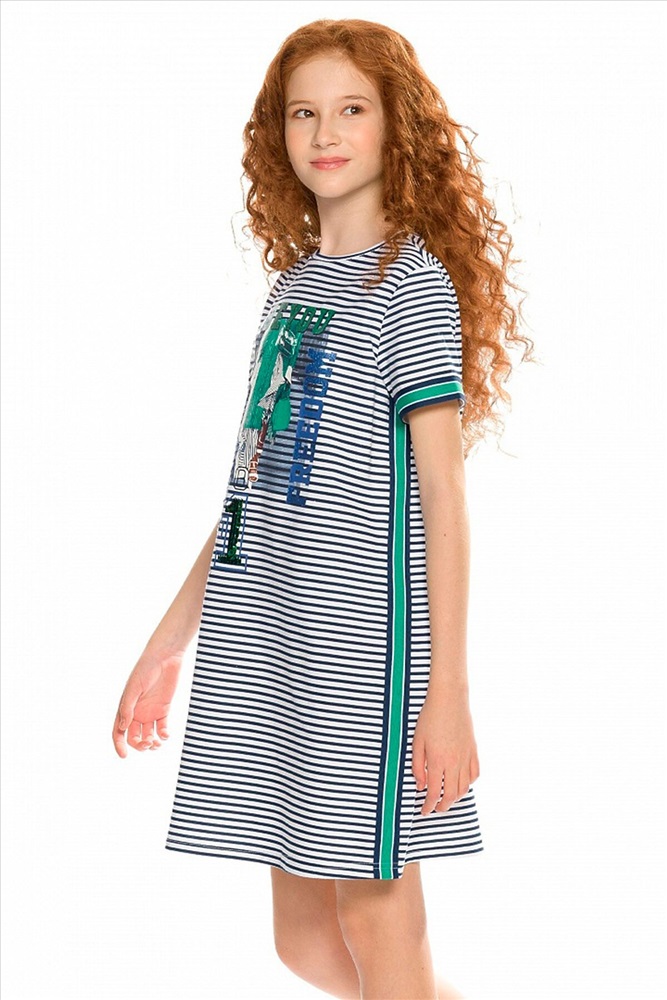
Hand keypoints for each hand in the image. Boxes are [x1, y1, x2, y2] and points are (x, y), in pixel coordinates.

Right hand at [112, 648, 182, 758]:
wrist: (165, 657)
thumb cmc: (145, 669)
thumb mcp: (134, 688)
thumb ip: (128, 707)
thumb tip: (122, 727)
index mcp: (126, 708)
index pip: (119, 731)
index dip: (119, 744)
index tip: (124, 755)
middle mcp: (137, 712)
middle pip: (134, 736)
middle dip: (139, 745)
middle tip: (147, 744)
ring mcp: (150, 712)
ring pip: (148, 734)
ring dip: (151, 743)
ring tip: (156, 743)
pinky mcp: (164, 709)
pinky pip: (162, 727)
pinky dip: (163, 734)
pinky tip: (165, 735)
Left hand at [412, 687, 479, 815]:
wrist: (450, 699)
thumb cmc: (430, 718)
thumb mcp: (417, 741)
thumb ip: (418, 766)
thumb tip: (420, 786)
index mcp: (437, 760)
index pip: (434, 792)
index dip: (428, 805)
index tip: (423, 810)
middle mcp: (454, 762)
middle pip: (451, 795)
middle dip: (442, 806)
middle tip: (435, 808)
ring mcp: (466, 757)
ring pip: (464, 787)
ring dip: (456, 798)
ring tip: (447, 799)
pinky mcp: (473, 750)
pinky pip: (475, 774)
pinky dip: (469, 784)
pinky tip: (462, 784)